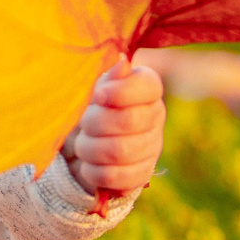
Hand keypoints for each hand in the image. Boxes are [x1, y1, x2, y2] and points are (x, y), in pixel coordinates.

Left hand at [65, 59, 164, 196]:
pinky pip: (115, 177)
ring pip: (118, 151)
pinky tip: (89, 164)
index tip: (98, 96)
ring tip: (83, 144)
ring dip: (90, 148)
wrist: (90, 144)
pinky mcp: (142, 174)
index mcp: (148, 88)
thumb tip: (123, 63)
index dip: (120, 92)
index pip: (148, 86)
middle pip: (128, 121)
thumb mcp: (95, 88)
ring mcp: (152, 147)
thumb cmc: (93, 108)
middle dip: (95, 123)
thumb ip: (109, 77)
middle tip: (83, 124)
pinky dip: (94, 171)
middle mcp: (156, 116)